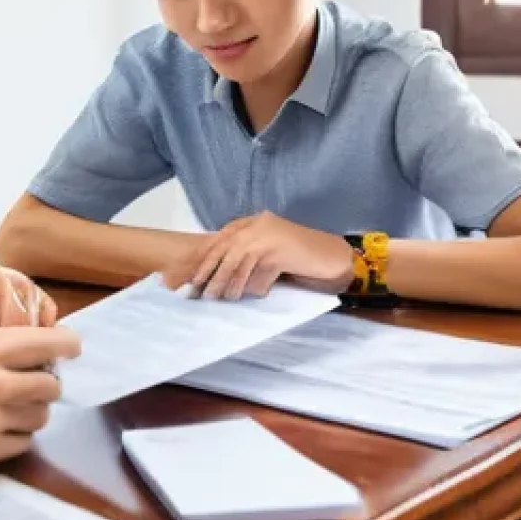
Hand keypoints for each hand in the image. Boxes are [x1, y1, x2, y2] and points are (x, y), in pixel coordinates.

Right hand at [0, 324, 81, 468]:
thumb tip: (47, 348)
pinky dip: (17, 434)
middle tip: (33, 382)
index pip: (50, 344)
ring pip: (41, 415)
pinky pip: (24, 442)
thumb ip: (2, 342)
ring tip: (12, 405)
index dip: (68, 345)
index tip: (72, 348)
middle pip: (52, 384)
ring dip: (33, 409)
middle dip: (47, 382)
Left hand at [161, 212, 354, 299]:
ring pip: (237, 260)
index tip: (185, 275)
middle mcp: (258, 225)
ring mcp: (269, 236)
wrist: (335, 257)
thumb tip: (214, 277)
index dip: (201, 258)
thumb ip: (245, 258)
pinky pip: (256, 269)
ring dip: (223, 281)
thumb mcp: (268, 254)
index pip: (220, 240)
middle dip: (206, 270)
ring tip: (212, 296)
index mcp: (253, 222)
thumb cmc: (300, 258)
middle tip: (192, 289)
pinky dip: (246, 284)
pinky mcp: (280, 251)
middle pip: (224, 248)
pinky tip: (238, 295)